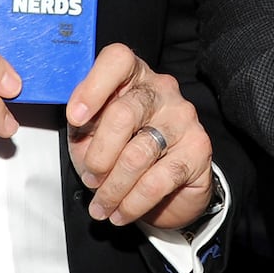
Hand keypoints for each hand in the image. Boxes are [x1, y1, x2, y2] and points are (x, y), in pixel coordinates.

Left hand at [65, 43, 213, 230]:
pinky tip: (121, 212)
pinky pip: (158, 180)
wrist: (165, 183)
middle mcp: (161, 89)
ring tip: (101, 204)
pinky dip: (133, 202)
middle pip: (124, 113)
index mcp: (132, 73)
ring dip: (113, 187)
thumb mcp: (92, 131)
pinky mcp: (198, 149)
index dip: (93, 87)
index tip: (75, 118)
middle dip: (100, 154)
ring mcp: (183, 117)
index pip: (117, 60)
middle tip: (89, 178)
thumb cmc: (120, 146)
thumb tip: (76, 121)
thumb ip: (84, 122)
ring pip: (138, 154)